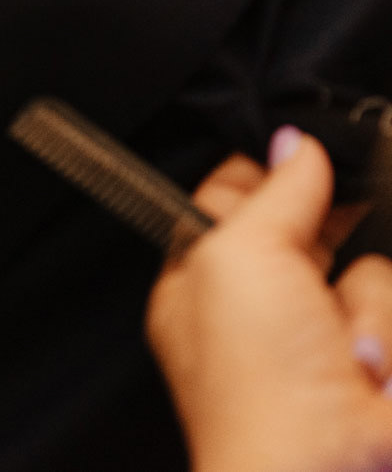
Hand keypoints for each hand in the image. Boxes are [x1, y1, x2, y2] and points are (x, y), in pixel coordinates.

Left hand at [146, 132, 391, 471]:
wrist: (324, 471)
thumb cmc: (255, 383)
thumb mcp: (241, 257)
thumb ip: (274, 191)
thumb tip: (295, 140)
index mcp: (204, 281)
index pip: (232, 198)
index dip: (266, 170)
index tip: (298, 146)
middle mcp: (266, 309)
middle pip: (314, 231)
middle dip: (333, 240)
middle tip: (321, 269)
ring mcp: (331, 342)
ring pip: (372, 275)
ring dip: (366, 307)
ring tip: (347, 350)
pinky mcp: (380, 364)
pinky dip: (389, 335)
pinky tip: (371, 370)